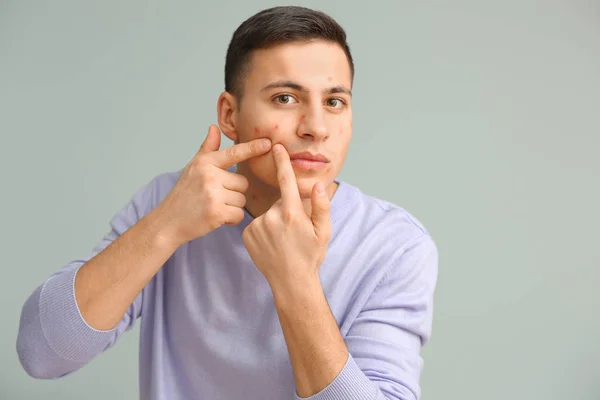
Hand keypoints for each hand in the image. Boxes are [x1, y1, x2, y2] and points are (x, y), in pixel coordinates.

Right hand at [157, 124, 271, 246]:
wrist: (168, 221)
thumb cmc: (183, 194)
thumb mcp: (193, 167)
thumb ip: (207, 148)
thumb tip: (214, 127)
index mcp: (205, 163)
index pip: (234, 153)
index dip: (252, 148)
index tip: (268, 143)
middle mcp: (209, 175)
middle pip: (243, 183)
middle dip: (234, 192)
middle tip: (216, 198)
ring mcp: (212, 194)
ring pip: (242, 199)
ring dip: (233, 207)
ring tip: (214, 207)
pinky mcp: (216, 212)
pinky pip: (239, 214)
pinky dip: (231, 220)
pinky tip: (217, 218)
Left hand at [241, 143, 331, 290]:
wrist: (290, 281)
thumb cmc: (310, 256)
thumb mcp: (324, 232)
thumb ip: (321, 206)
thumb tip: (319, 185)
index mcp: (292, 213)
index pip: (286, 180)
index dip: (282, 162)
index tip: (276, 146)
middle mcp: (272, 216)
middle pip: (280, 202)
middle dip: (287, 210)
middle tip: (294, 232)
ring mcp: (257, 225)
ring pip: (268, 213)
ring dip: (274, 221)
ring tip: (282, 240)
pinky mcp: (246, 234)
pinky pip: (256, 224)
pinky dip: (263, 230)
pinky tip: (271, 244)